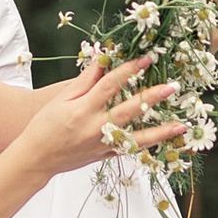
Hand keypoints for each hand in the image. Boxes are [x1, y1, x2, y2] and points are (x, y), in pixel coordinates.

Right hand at [14, 51, 184, 179]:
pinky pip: (130, 150)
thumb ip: (85, 81)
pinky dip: (148, 145)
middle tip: (172, 87)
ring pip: (136, 137)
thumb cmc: (44, 126)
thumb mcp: (61, 99)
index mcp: (82, 109)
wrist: (36, 159)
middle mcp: (94, 128)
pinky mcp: (105, 155)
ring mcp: (102, 144)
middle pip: (129, 110)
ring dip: (160, 131)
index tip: (146, 59)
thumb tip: (102, 59)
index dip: (129, 70)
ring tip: (181, 125)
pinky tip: (165, 139)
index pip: (110, 85)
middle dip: (152, 97)